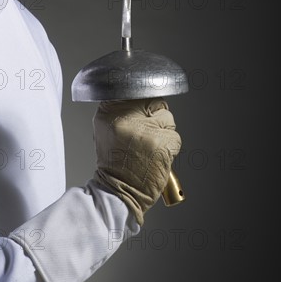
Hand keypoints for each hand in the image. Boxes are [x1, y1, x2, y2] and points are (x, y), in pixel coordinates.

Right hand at [93, 98, 181, 225]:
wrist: (117, 190)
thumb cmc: (114, 162)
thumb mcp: (105, 129)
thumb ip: (120, 110)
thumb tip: (142, 95)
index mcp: (109, 110)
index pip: (137, 90)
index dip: (142, 104)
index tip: (140, 115)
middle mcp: (126, 116)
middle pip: (154, 102)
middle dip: (154, 117)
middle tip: (143, 137)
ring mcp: (145, 129)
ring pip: (167, 118)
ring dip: (163, 132)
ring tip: (149, 147)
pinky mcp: (161, 143)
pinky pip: (175, 136)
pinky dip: (170, 147)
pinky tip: (157, 156)